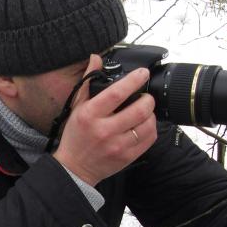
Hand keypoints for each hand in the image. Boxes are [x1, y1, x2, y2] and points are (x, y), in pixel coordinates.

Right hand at [52, 56, 157, 185]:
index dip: (134, 80)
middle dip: (148, 99)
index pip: (117, 93)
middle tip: (145, 97)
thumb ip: (88, 82)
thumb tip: (96, 58)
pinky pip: (149, 139)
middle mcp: (104, 130)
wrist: (75, 167)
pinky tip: (144, 125)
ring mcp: (117, 146)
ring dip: (151, 114)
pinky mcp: (127, 157)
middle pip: (139, 110)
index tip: (143, 73)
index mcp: (90, 115)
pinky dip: (151, 129)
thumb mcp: (77, 107)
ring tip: (145, 112)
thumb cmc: (76, 135)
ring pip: (147, 124)